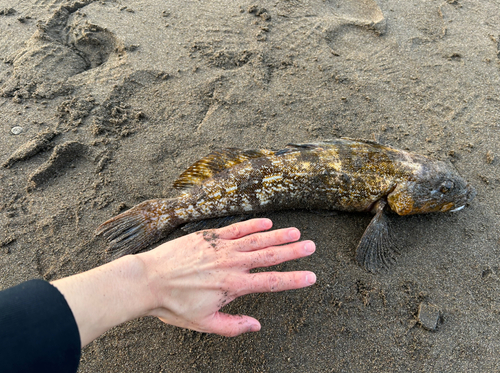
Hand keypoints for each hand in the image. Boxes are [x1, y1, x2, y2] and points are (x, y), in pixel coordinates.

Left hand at [137, 218, 315, 336]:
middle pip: (269, 255)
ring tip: (296, 232)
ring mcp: (221, 247)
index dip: (294, 279)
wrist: (148, 280)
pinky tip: (266, 222)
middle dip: (293, 251)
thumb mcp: (204, 323)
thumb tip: (256, 325)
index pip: (271, 282)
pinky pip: (236, 228)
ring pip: (256, 239)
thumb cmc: (174, 304)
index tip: (311, 276)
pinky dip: (253, 224)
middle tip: (311, 246)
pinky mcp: (209, 236)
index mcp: (233, 285)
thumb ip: (233, 325)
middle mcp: (231, 263)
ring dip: (278, 235)